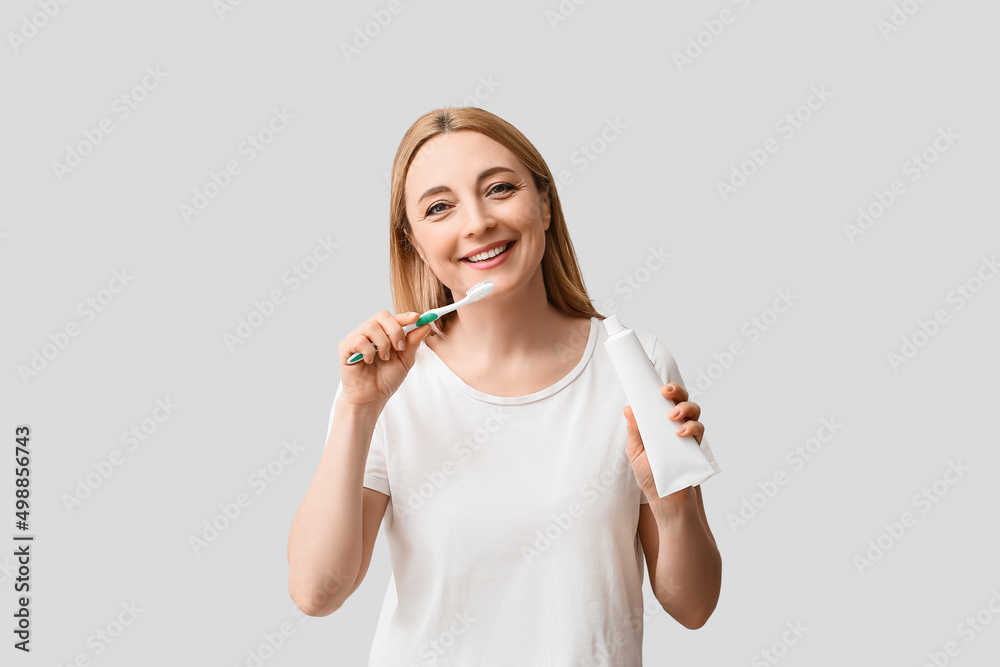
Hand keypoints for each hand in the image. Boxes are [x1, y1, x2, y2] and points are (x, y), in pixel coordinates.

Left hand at [623, 383, 704, 501]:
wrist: (665, 500)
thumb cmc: (650, 475)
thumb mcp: (636, 453)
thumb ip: (634, 432)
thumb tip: (628, 408)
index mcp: (661, 423)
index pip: (665, 400)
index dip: (665, 389)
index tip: (657, 385)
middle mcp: (677, 425)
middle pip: (682, 400)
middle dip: (677, 392)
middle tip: (665, 393)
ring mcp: (688, 435)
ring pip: (694, 412)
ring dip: (684, 409)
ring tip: (672, 417)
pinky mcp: (696, 447)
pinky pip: (700, 431)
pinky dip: (692, 428)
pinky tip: (680, 433)